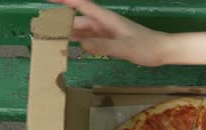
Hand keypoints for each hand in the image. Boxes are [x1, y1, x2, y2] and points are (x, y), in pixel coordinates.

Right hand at [48, 0, 170, 65]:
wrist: (163, 50)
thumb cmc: (147, 47)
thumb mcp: (125, 48)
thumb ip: (104, 46)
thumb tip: (82, 44)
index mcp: (106, 19)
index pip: (82, 5)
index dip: (65, 0)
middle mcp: (104, 22)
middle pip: (78, 19)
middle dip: (60, 21)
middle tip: (42, 27)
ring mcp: (107, 31)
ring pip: (83, 29)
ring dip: (68, 31)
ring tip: (51, 36)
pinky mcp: (110, 40)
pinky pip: (90, 38)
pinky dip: (79, 40)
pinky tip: (70, 44)